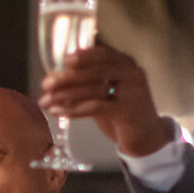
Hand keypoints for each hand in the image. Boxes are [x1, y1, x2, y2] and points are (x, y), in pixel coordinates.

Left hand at [40, 46, 174, 158]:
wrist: (147, 138)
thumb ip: (90, 84)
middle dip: (67, 77)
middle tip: (46, 84)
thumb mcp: (107, 94)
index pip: (102, 54)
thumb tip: (58, 80)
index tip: (62, 60)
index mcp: (127, 64)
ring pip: (93, 89)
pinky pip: (95, 107)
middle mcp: (132, 73)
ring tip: (46, 101)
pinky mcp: (127, 110)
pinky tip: (59, 113)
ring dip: (65, 95)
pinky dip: (74, 110)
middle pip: (94, 70)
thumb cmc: (124, 115)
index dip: (82, 56)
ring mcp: (132, 91)